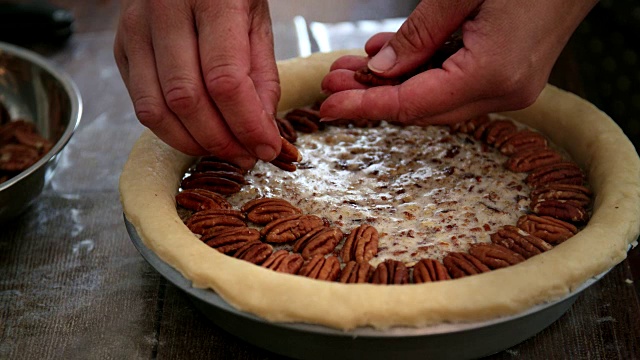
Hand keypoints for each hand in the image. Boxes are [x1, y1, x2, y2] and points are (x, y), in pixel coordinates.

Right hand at [114, 0, 280, 168]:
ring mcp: (135, 30)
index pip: (225, 81)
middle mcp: (165, 12)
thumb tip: (261, 132)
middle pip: (187, 100)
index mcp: (212, 0)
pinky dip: (170, 130)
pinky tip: (196, 132)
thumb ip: (261, 76)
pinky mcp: (120, 47)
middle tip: (245, 156)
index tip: (266, 147)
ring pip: (156, 110)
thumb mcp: (257, 21)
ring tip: (222, 150)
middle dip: (220, 140)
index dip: (246, 124)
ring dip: (192, 143)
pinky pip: (141, 104)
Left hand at [320, 0, 596, 125]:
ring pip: (434, 98)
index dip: (366, 106)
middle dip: (373, 95)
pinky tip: (393, 56)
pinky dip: (421, 72)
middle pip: (421, 107)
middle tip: (334, 79)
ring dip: (393, 83)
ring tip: (353, 67)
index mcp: (493, 73)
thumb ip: (417, 35)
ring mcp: (509, 87)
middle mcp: (504, 91)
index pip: (413, 103)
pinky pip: (454, 83)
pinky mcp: (509, 77)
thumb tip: (380, 70)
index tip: (329, 106)